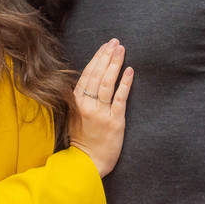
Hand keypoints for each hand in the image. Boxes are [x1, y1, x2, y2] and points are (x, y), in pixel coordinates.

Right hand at [69, 38, 133, 177]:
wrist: (88, 162)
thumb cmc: (82, 138)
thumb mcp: (75, 114)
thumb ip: (81, 97)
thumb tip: (91, 76)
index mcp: (76, 102)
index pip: (87, 74)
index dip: (97, 58)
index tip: (104, 45)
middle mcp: (87, 105)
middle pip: (98, 75)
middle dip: (107, 56)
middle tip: (115, 42)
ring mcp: (101, 113)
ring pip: (108, 83)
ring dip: (115, 64)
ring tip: (121, 50)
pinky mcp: (115, 121)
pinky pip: (120, 98)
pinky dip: (125, 83)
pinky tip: (129, 70)